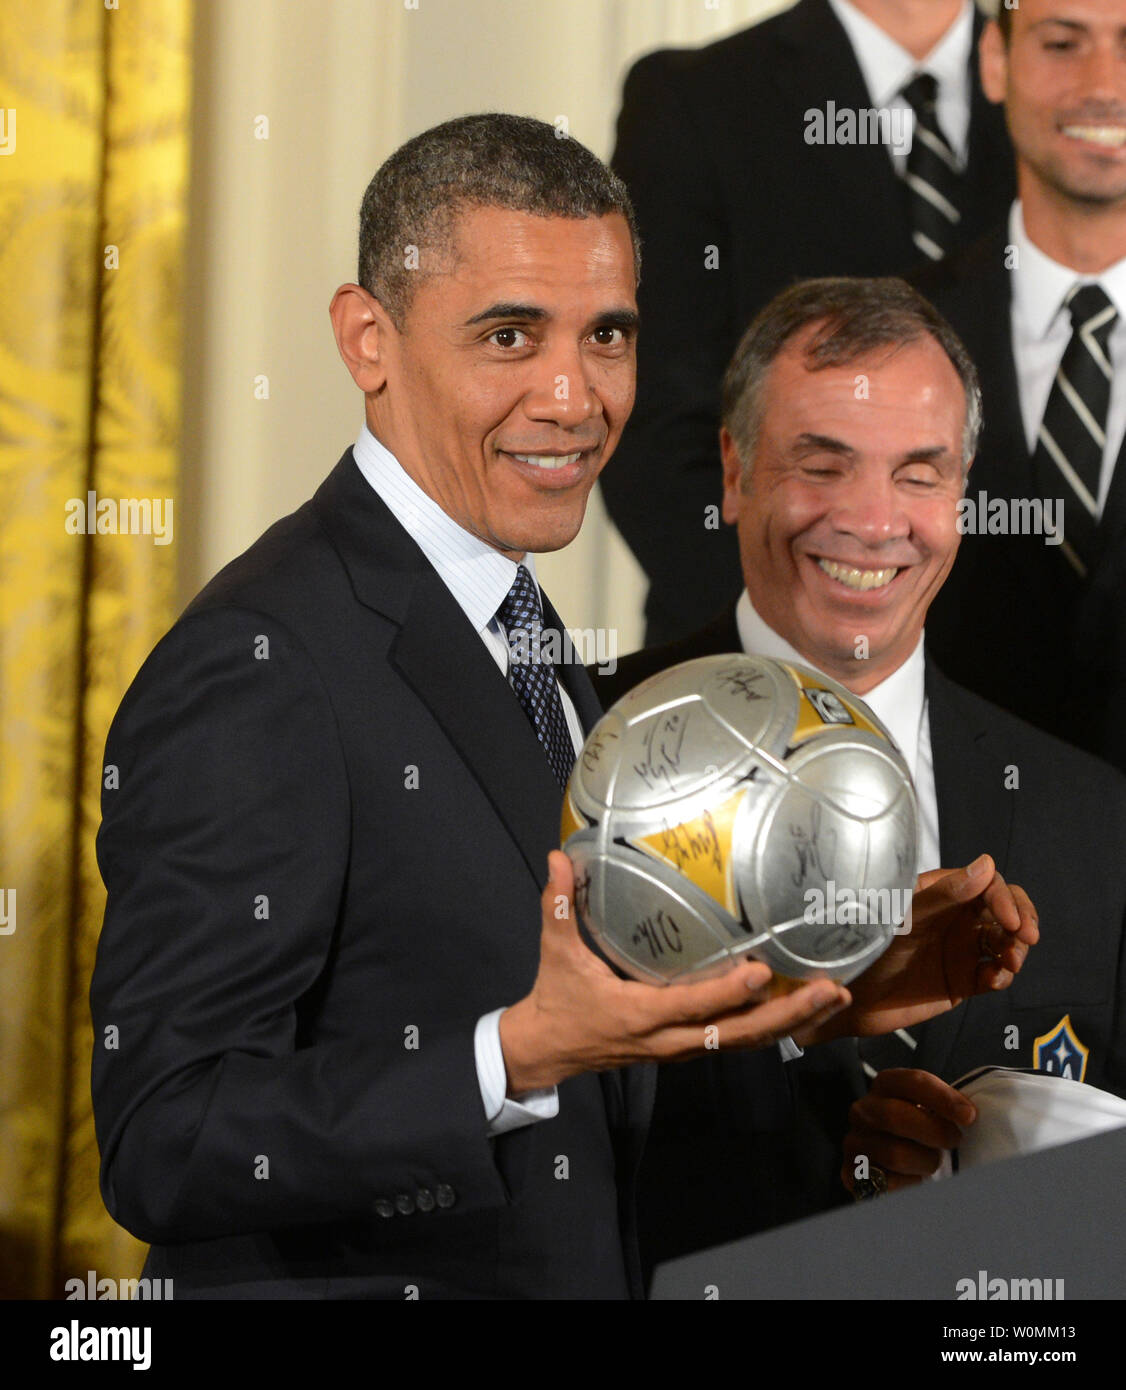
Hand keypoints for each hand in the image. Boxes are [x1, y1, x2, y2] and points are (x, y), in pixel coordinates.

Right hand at [498, 851, 851, 1093]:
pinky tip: (802, 1007)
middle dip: (787, 1015)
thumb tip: (559, 857)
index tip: (761, 973)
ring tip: (832, 997)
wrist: (551, 1050)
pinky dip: (772, 1027)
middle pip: (737, 1035)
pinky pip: (736, 1041)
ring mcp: (682, 1048)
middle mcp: (670, 1039)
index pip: (691, 1007)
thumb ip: (558, 905)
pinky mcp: (688, 1048)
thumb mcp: (556, 953)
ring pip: (744, 1042)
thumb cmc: (559, 1000)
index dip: (727, 994)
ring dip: (790, 1023)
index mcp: (640, 1015)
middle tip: (829, 991)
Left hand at [794, 854, 1038, 1045]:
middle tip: (1027, 938)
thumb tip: (986, 864)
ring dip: (1016, 949)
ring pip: (1006, 941)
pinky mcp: (962, 980)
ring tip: (1008, 963)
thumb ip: (943, 894)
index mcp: (940, 892)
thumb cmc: (865, 947)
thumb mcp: (903, 918)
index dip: (1005, 898)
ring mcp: (960, 948)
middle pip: (1005, 909)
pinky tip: (993, 980)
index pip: (987, 883)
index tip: (1011, 920)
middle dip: (1022, 919)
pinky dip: (1002, 975)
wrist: (848, 998)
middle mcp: (955, 916)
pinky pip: (995, 973)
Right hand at [842, 1068, 975, 1195]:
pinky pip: (886, 1182)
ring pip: (895, 1154)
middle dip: (934, 1131)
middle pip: (896, 1116)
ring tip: (932, 1162)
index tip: (969, 1116)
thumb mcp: (928, 1110)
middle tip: (954, 1140)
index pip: (912, 1082)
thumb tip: (968, 1114)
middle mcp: (863, 1110)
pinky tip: (914, 1179)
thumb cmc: (918, 1132)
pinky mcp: (850, 1173)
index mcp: (884, 1086)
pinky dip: (908, 1184)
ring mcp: (854, 1142)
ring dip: (925, 1161)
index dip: (942, 1098)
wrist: (888, 1163)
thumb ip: (944, 1107)